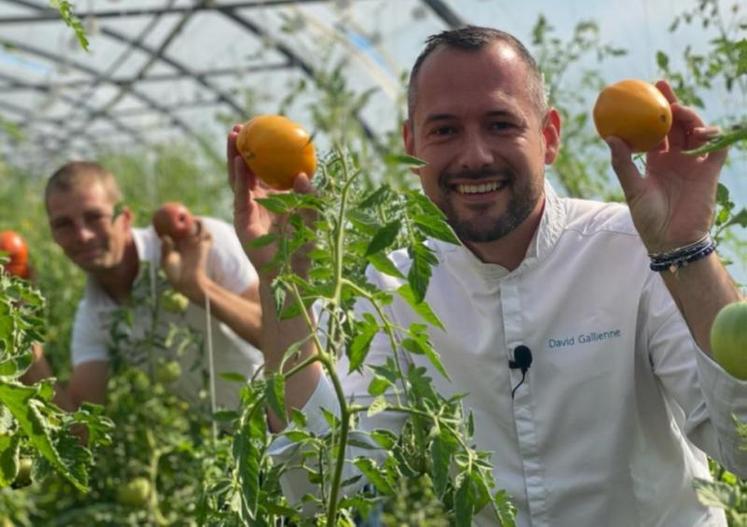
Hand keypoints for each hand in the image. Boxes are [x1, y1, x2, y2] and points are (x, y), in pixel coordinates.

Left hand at [160, 220, 210, 300]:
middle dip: (185, 218)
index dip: (172, 221)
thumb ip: (166, 249)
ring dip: (197, 222)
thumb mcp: (167, 261)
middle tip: (182, 214)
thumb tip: (165, 236)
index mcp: (175, 243)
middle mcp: (185, 241)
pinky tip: (201, 226)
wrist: (188, 282)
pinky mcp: (204, 247)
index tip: (168, 215)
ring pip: (198, 228)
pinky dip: (206, 230)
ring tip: (193, 218)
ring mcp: (195, 243)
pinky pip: (208, 236)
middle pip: (187, 225)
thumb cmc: (174, 273)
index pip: (174, 229)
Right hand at [227, 123, 314, 276]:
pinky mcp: (241, 219)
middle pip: (247, 168)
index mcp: (275, 196)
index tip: (265, 128)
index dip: (263, 150)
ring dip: (234, 155)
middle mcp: (259, 199)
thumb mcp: (311, 218)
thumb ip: (309, 198)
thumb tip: (302, 174)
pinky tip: (239, 160)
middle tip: (241, 125)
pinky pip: (239, 193)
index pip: (266, 168)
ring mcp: (248, 208)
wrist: (289, 273)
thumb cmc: (303, 248)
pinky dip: (239, 176)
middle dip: (242, 146)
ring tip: (233, 135)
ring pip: (238, 176)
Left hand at [606, 80, 727, 252]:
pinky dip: (714, 136)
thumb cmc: (648, 219)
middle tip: (660, 87)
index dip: (651, 111)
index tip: (642, 93)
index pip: (655, 130)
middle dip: (671, 103)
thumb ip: (622, 164)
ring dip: (689, 117)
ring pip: (696, 130)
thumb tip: (609, 137)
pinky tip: (702, 131)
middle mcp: (676, 159)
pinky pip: (717, 148)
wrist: (672, 241)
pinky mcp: (711, 172)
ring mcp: (695, 164)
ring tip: (677, 112)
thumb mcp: (632, 189)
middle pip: (677, 124)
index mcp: (656, 161)